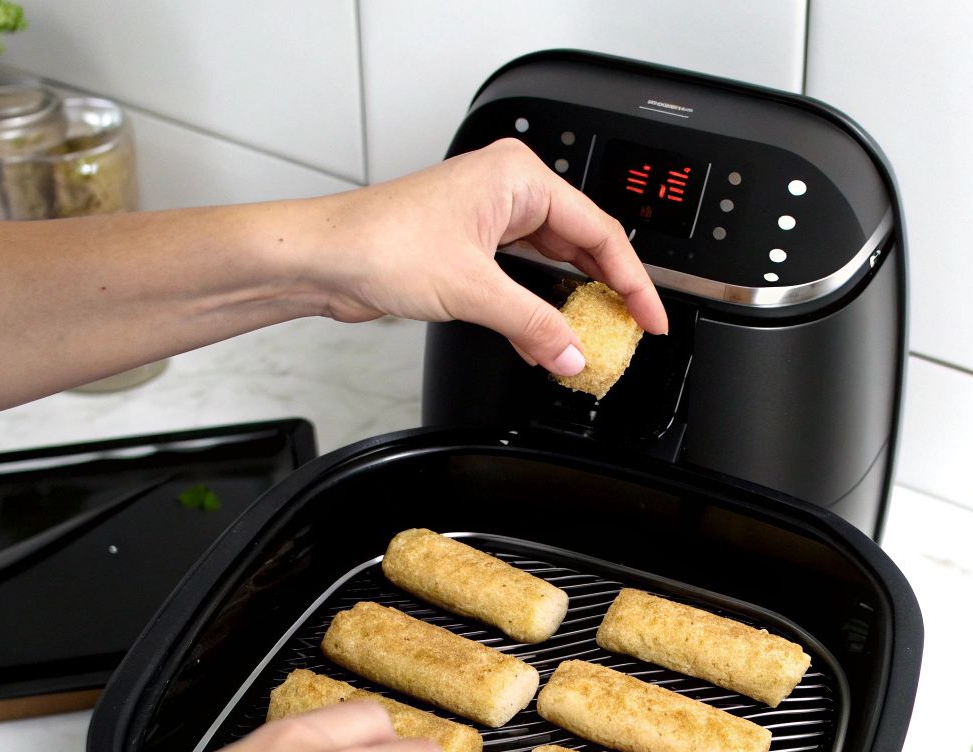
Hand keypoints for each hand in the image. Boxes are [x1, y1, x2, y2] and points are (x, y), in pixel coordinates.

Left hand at [308, 138, 669, 374]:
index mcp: (518, 178)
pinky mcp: (471, 247)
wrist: (322, 258)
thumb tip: (572, 353)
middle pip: (581, 245)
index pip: (598, 231)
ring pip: (553, 265)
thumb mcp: (472, 290)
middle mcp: (507, 191)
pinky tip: (548, 340)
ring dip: (570, 305)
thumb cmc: (379, 242)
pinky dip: (538, 311)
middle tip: (629, 332)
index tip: (650, 317)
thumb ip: (533, 325)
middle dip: (605, 292)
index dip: (632, 280)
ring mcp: (489, 219)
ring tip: (593, 341)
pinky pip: (524, 279)